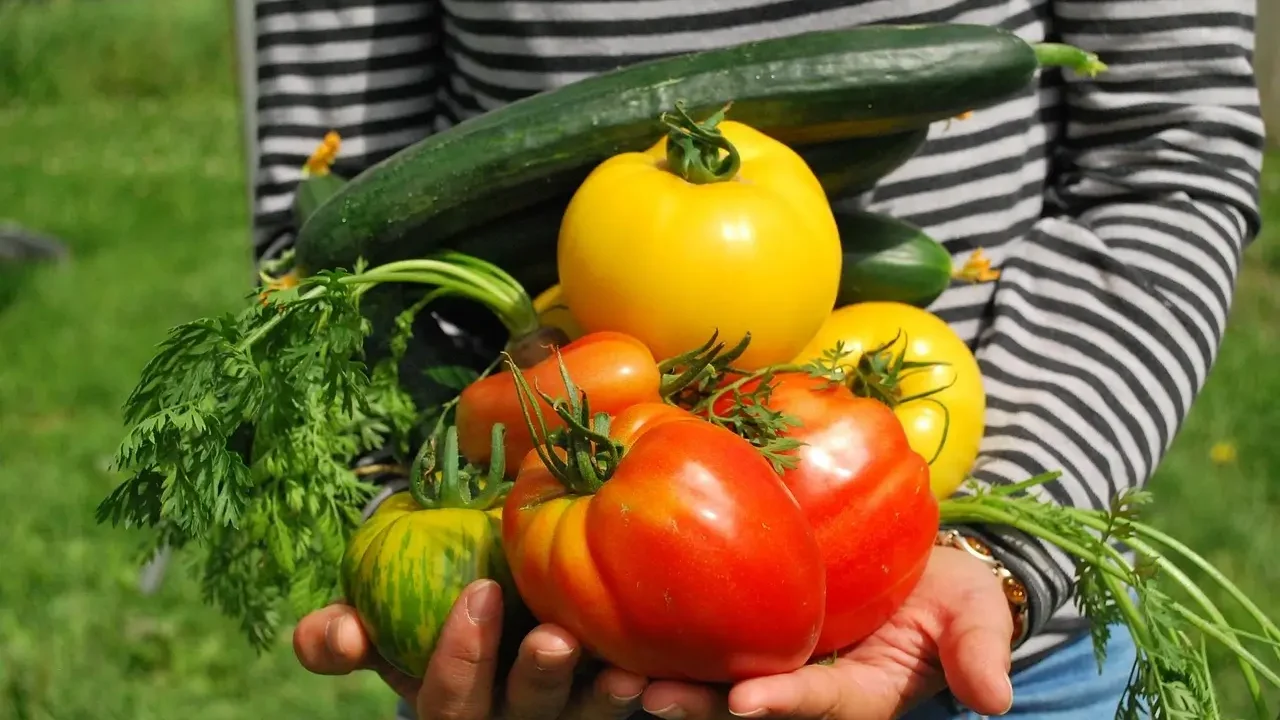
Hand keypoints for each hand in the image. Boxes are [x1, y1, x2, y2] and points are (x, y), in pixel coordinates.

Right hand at [293, 579, 648, 719]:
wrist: (491, 614)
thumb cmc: (430, 620)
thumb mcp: (381, 630)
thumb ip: (341, 635)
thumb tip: (338, 636)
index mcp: (453, 705)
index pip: (448, 701)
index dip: (459, 659)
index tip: (477, 593)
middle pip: (523, 716)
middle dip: (537, 680)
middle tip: (554, 637)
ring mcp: (563, 717)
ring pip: (583, 718)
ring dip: (603, 697)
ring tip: (625, 670)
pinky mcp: (605, 703)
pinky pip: (636, 707)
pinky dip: (650, 690)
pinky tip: (662, 665)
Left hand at [638, 547, 1014, 719]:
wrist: (914, 564)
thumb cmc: (947, 591)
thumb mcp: (973, 614)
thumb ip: (978, 650)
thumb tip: (996, 700)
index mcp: (857, 692)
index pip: (821, 703)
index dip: (786, 704)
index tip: (747, 704)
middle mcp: (803, 686)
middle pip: (745, 705)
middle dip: (698, 707)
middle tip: (646, 698)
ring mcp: (769, 658)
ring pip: (709, 678)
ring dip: (662, 681)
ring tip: (610, 676)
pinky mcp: (742, 625)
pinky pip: (701, 634)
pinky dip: (659, 636)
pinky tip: (611, 624)